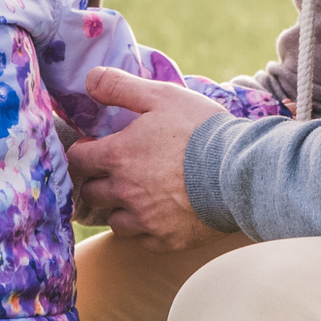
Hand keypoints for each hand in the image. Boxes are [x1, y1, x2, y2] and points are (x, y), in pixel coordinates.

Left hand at [66, 68, 234, 249]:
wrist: (242, 172)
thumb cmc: (202, 130)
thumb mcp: (162, 96)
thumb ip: (120, 87)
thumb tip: (89, 79)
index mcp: (118, 156)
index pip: (77, 160)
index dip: (84, 152)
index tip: (96, 147)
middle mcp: (125, 192)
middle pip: (91, 193)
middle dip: (99, 180)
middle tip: (119, 171)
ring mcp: (145, 220)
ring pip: (114, 221)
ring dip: (120, 209)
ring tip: (140, 195)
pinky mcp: (166, 240)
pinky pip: (143, 240)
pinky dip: (147, 229)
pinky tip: (163, 214)